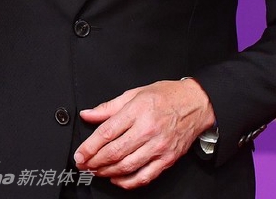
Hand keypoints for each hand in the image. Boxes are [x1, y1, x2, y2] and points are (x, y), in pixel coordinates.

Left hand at [73, 79, 214, 189]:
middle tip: (83, 164)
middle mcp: (148, 129)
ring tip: (96, 171)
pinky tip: (117, 180)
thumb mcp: (134, 93)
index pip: (107, 132)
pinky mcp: (167, 159)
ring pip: (127, 166)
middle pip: (114, 152)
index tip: (79, 154)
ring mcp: (159, 146)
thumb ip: (109, 107)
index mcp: (137, 111)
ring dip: (107, 172)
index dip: (89, 147)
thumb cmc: (167, 96)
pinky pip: (144, 176)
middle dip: (94, 161)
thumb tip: (88, 114)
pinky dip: (128, 182)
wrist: (196, 103)